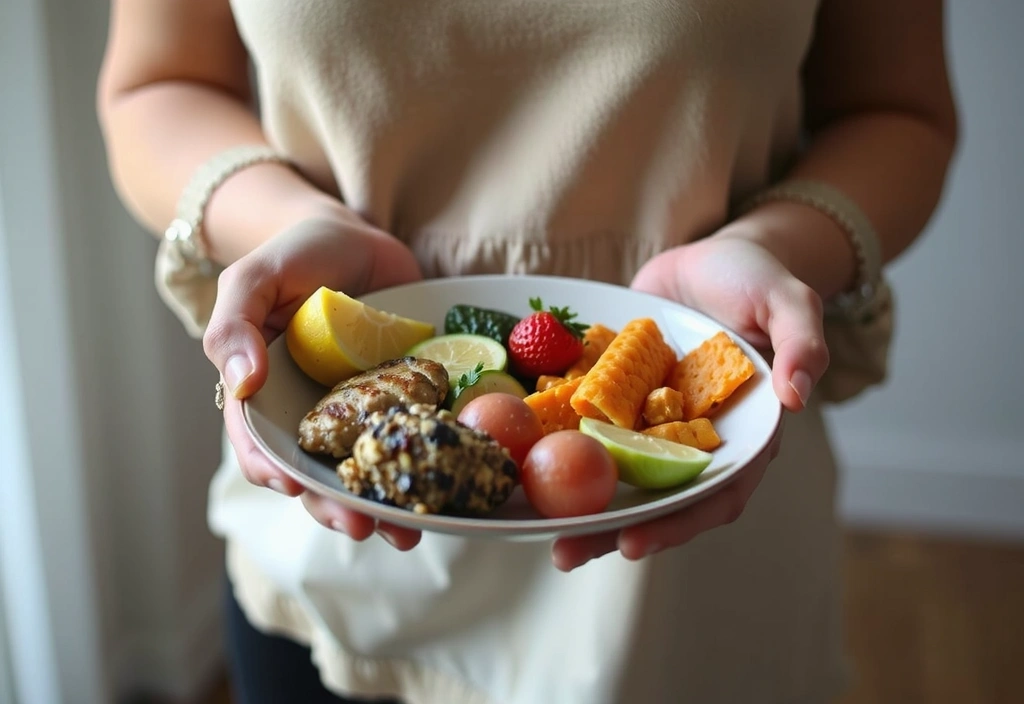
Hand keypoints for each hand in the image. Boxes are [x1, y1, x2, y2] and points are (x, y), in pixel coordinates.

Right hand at [203, 209, 423, 549]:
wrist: (357, 237)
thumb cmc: (296, 254)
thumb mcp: (255, 278)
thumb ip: (235, 324)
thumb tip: (243, 383)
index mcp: (265, 395)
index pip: (259, 444)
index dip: (274, 471)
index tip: (294, 488)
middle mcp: (311, 413)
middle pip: (316, 473)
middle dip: (336, 506)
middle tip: (362, 527)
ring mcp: (360, 411)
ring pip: (366, 469)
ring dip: (384, 505)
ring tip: (410, 533)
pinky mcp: (403, 400)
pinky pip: (410, 438)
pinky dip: (424, 465)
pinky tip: (445, 488)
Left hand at [552, 233, 828, 570]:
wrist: (709, 259)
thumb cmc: (758, 281)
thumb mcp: (790, 301)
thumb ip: (803, 343)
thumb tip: (798, 396)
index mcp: (741, 437)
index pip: (714, 494)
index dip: (677, 524)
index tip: (634, 544)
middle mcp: (693, 441)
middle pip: (655, 499)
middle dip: (611, 530)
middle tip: (565, 553)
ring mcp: (651, 423)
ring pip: (617, 473)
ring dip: (580, 504)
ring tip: (538, 529)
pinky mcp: (618, 401)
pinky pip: (589, 428)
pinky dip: (560, 445)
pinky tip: (521, 456)